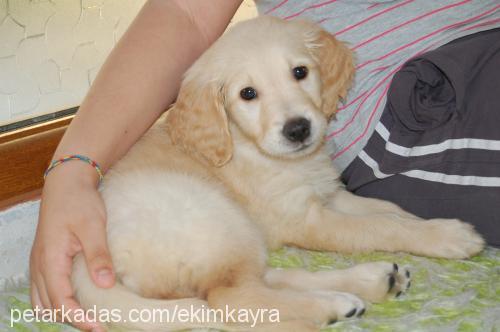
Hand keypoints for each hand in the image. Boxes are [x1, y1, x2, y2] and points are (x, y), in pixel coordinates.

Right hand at [30, 162, 113, 330]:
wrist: (66, 183)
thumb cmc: (79, 202)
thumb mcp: (93, 226)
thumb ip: (98, 255)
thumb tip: (105, 285)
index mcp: (50, 261)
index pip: (60, 302)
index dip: (79, 319)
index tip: (101, 327)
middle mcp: (39, 266)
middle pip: (49, 307)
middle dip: (72, 320)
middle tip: (100, 324)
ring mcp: (39, 263)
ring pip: (43, 301)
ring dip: (62, 313)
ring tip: (89, 316)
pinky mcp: (45, 259)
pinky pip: (43, 290)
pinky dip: (57, 302)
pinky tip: (77, 300)